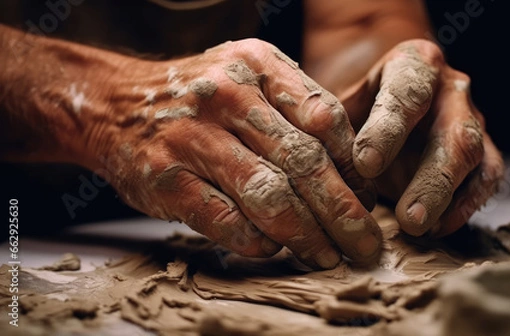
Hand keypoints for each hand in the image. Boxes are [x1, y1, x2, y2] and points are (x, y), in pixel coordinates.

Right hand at [82, 39, 380, 268]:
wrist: (115, 102)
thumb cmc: (199, 97)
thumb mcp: (248, 77)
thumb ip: (296, 108)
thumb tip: (352, 169)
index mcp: (257, 66)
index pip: (326, 119)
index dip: (355, 167)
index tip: (367, 199)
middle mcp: (227, 96)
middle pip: (304, 161)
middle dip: (343, 212)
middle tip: (366, 243)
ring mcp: (193, 139)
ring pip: (269, 195)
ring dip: (306, 234)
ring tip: (327, 255)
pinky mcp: (167, 180)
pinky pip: (226, 220)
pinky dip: (257, 241)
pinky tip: (273, 248)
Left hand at [340, 39, 504, 237]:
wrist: (379, 104)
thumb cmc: (355, 105)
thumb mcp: (338, 103)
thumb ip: (331, 125)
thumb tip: (313, 164)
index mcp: (414, 64)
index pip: (407, 92)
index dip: (388, 129)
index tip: (365, 165)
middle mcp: (450, 90)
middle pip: (453, 131)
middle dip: (431, 178)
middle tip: (407, 217)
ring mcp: (471, 120)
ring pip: (474, 158)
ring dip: (447, 197)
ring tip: (417, 228)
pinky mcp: (481, 152)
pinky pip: (485, 181)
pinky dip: (463, 208)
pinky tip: (436, 229)